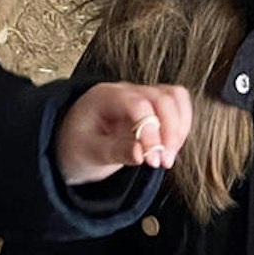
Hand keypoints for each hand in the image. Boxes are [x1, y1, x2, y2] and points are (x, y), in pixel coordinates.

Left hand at [53, 82, 192, 185]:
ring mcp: (142, 97)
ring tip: (168, 156)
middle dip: (170, 132)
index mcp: (106, 97)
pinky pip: (177, 107)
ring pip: (175, 98)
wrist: (72, 144)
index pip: (138, 105)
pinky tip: (171, 148)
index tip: (152, 160)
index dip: (151, 132)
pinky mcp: (152, 108)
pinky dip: (181, 127)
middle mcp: (127, 91)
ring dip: (179, 128)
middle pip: (163, 98)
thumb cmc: (76, 145)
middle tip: (164, 162)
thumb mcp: (89, 153)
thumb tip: (140, 154)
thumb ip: (115, 152)